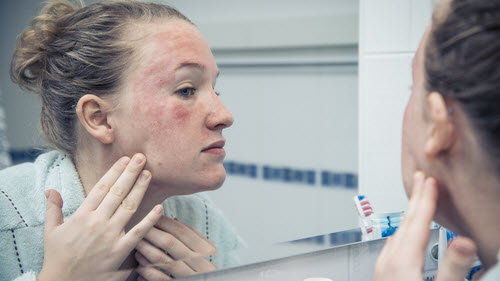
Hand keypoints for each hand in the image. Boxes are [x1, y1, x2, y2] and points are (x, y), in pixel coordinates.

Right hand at [37, 154, 163, 280]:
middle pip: (117, 192)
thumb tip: (50, 190)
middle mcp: (97, 223)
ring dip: (140, 189)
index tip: (124, 159)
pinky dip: (150, 220)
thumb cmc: (58, 258)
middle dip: (130, 173)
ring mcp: (109, 236)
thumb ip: (53, 209)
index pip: (101, 188)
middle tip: (141, 157)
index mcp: (82, 215)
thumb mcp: (51, 231)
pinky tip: (160, 208)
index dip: (114, 171)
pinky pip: (138, 233)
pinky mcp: (120, 251)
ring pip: (128, 207)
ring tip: (149, 174)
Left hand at [135, 216, 217, 279]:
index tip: (151, 216)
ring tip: (136, 246)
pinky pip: (160, 279)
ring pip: (163, 260)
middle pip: (170, 243)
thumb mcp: (204, 252)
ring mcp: (188, 275)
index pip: (182, 231)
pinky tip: (139, 268)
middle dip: (152, 234)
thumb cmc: (203, 268)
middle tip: (137, 228)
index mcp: (204, 251)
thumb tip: (174, 219)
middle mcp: (197, 262)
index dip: (165, 223)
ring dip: (147, 251)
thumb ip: (192, 236)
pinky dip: (148, 273)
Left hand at [373, 171, 476, 280]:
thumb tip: (463, 242)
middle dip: (415, 199)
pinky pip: (392, 246)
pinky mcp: (381, 277)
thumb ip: (452, 267)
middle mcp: (388, 261)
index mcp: (402, 261)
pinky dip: (402, 233)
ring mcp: (382, 269)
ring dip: (408, 214)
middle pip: (405, 223)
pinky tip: (404, 234)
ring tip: (416, 201)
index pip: (417, 222)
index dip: (426, 199)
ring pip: (397, 234)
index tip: (430, 180)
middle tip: (420, 178)